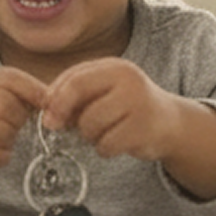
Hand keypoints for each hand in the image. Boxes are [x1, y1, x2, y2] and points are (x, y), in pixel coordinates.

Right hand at [0, 66, 47, 174]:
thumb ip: (20, 89)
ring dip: (10, 139)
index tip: (45, 103)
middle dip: (19, 119)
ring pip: (2, 133)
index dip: (33, 91)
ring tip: (2, 136)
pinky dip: (2, 155)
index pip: (11, 78)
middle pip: (7, 107)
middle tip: (15, 124)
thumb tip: (51, 98)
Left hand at [41, 60, 215, 196]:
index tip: (47, 115)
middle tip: (66, 128)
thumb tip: (46, 111)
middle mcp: (129, 81)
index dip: (55, 99)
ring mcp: (139, 104)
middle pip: (79, 99)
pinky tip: (115, 143)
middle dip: (66, 117)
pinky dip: (104, 149)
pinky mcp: (144, 130)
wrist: (170, 122)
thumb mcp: (103, 90)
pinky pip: (107, 144)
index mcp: (114, 67)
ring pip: (90, 125)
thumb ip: (75, 93)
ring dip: (89, 136)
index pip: (74, 78)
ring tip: (102, 133)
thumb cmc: (126, 106)